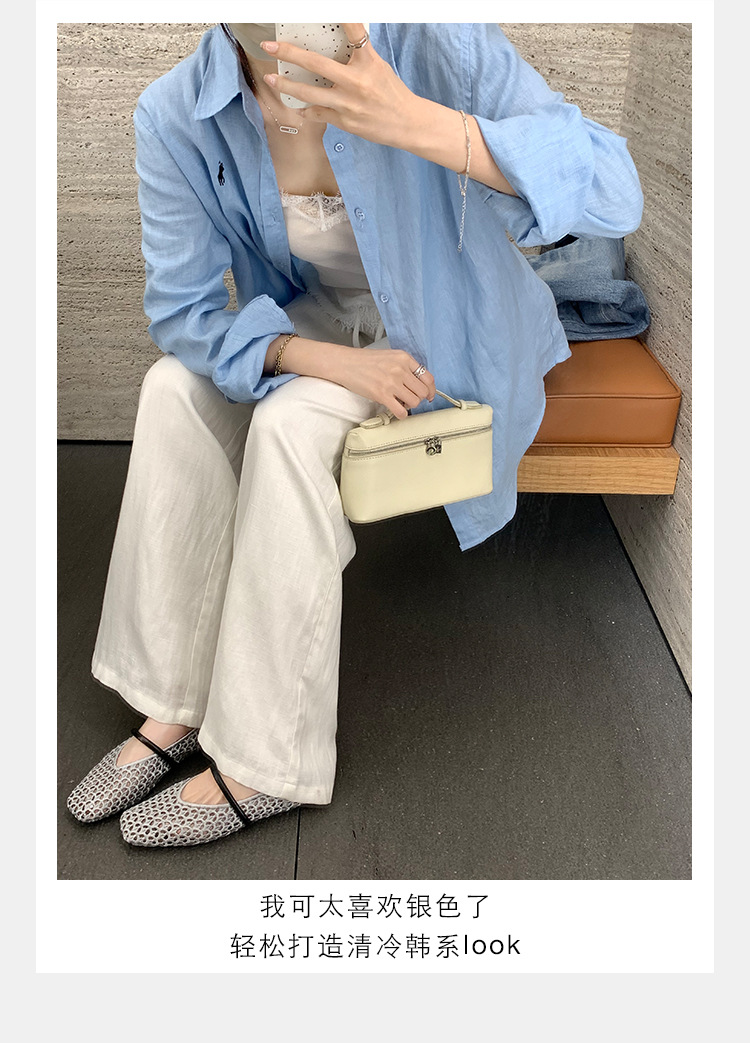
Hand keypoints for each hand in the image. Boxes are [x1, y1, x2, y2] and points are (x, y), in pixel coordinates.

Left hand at [260, 23, 418, 149]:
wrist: (407, 123)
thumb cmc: (392, 94)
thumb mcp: (378, 67)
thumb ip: (357, 56)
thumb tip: (336, 46)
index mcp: (367, 62)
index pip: (352, 31)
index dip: (340, 16)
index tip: (321, 10)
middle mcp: (356, 81)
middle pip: (316, 63)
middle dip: (289, 54)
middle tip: (270, 47)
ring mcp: (348, 103)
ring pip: (309, 93)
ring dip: (286, 86)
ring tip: (271, 80)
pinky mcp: (345, 121)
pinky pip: (318, 113)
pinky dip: (306, 109)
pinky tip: (297, 106)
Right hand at [335, 346, 435, 418]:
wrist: (344, 363)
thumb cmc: (365, 361)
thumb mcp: (390, 357)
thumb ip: (405, 367)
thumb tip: (418, 384)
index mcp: (404, 358)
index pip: (428, 377)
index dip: (431, 389)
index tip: (429, 395)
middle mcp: (400, 369)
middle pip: (423, 392)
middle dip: (418, 398)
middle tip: (409, 398)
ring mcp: (391, 382)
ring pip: (414, 402)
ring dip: (409, 406)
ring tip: (400, 402)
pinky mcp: (381, 394)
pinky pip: (401, 411)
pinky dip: (402, 414)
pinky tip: (396, 410)